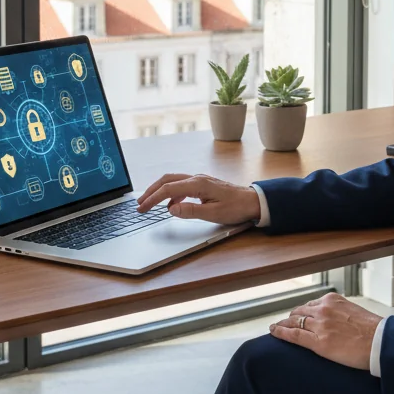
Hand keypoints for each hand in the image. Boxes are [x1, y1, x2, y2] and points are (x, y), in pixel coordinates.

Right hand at [135, 173, 261, 224]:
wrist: (253, 201)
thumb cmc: (236, 208)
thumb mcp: (213, 214)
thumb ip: (191, 211)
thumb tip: (171, 209)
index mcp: (198, 184)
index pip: (168, 189)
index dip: (152, 199)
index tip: (142, 208)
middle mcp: (197, 178)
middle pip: (167, 180)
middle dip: (151, 191)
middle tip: (140, 204)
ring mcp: (200, 180)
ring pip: (173, 181)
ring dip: (160, 191)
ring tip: (150, 203)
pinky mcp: (203, 184)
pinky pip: (182, 185)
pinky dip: (172, 193)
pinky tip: (172, 205)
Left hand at [269, 292, 381, 370]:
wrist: (380, 342)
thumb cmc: (373, 330)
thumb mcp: (354, 312)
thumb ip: (340, 312)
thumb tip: (335, 320)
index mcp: (332, 300)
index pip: (311, 305)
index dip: (302, 312)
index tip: (298, 315)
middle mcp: (323, 309)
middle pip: (299, 311)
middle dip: (292, 317)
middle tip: (286, 323)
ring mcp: (319, 325)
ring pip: (294, 322)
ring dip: (284, 324)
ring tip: (276, 327)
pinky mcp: (318, 342)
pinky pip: (293, 335)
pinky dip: (281, 332)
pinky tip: (274, 332)